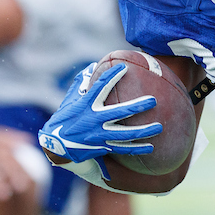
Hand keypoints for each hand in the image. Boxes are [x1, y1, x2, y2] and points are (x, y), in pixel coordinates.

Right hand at [38, 63, 161, 163]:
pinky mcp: (102, 148)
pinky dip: (137, 148)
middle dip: (137, 106)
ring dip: (143, 131)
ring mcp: (99, 135)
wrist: (56, 144)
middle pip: (119, 112)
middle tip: (153, 100)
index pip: (100, 88)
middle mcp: (94, 120)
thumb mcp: (70, 99)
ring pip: (125, 134)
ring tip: (159, 127)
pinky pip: (123, 149)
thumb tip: (93, 65)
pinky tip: (151, 147)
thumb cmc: (65, 117)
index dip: (112, 77)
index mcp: (86, 105)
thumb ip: (82, 82)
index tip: (124, 67)